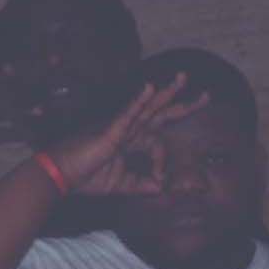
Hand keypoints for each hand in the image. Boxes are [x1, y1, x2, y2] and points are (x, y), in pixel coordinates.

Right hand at [41, 77, 208, 198]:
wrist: (61, 175)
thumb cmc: (85, 177)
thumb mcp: (121, 184)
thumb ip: (141, 185)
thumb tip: (162, 189)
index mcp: (130, 140)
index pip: (158, 142)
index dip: (163, 161)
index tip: (159, 181)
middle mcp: (128, 129)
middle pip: (160, 112)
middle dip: (183, 103)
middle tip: (207, 96)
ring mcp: (120, 127)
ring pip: (148, 106)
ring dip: (166, 93)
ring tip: (183, 79)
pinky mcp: (110, 131)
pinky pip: (127, 114)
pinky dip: (138, 101)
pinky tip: (149, 88)